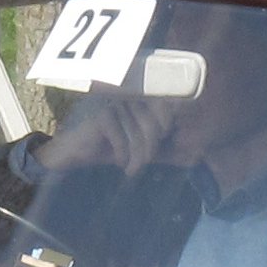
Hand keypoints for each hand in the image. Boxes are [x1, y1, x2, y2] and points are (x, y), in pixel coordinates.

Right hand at [41, 88, 176, 175]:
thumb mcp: (139, 149)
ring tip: (130, 168)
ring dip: (137, 157)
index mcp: (138, 100)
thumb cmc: (107, 150)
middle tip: (140, 165)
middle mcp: (128, 98)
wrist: (72, 156)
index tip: (159, 144)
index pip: (165, 108)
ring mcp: (114, 104)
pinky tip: (116, 161)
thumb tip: (194, 156)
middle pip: (154, 125)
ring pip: (139, 135)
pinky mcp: (102, 116)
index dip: (166, 127)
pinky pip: (123, 139)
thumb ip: (163, 149)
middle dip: (150, 150)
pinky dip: (122, 155)